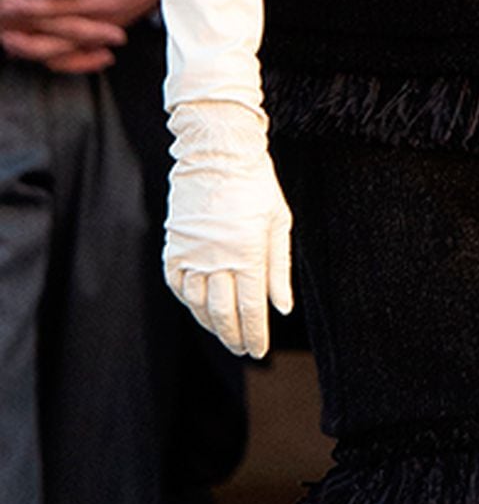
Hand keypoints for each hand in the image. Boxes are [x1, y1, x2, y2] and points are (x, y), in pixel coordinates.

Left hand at [0, 0, 156, 72]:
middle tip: (5, 34)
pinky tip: (41, 55)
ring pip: (68, 50)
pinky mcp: (105, 34)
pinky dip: (60, 58)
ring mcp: (106, 31)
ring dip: (39, 49)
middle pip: (61, 36)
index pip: (61, 8)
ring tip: (13, 44)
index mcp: (104, 1)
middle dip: (28, 36)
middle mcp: (105, 21)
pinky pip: (80, 53)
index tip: (11, 5)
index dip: (33, 8)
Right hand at [164, 98, 292, 358]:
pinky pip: (177, 285)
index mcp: (246, 252)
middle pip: (223, 312)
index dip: (255, 334)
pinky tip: (200, 309)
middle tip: (243, 350)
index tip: (259, 351)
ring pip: (197, 303)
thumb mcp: (278, 222)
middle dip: (234, 336)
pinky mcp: (173, 245)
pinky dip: (188, 302)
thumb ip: (279, 268)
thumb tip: (281, 308)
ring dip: (211, 324)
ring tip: (225, 335)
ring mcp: (190, 252)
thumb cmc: (255, 184)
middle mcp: (215, 257)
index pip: (250, 308)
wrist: (216, 151)